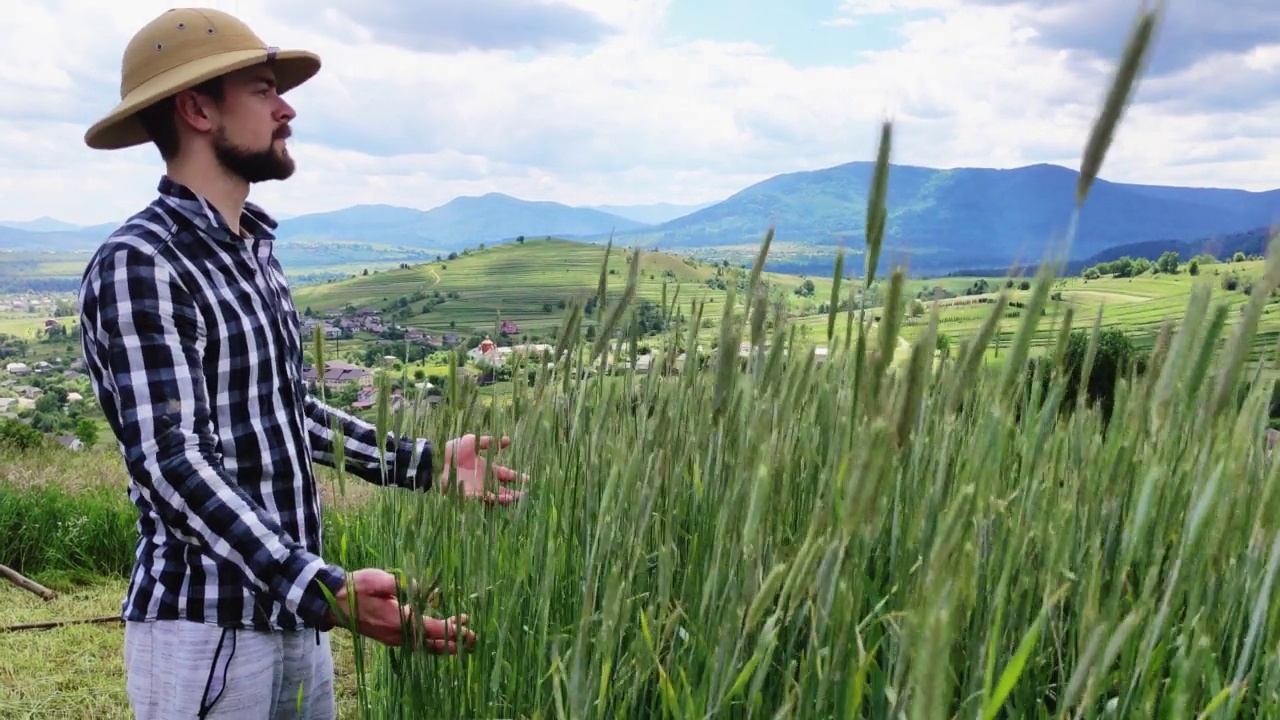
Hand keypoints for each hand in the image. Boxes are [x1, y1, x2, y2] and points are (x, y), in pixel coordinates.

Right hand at [326, 569, 474, 652]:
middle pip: (430, 644)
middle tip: (473, 638)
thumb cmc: (356, 588)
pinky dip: (431, 640)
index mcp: (396, 620)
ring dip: (444, 642)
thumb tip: (418, 586)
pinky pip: (416, 643)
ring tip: (462, 632)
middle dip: (453, 642)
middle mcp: (397, 634)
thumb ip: (398, 584)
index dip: (449, 630)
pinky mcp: (390, 636)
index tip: (467, 629)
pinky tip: (440, 633)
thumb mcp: (377, 580)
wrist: (334, 602)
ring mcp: (393, 638)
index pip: (429, 628)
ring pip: (424, 645)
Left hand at [439, 433, 528, 504]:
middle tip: (527, 490)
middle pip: (503, 486)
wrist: (439, 459)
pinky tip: (507, 498)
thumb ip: (489, 442)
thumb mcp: (473, 441)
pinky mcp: (472, 495)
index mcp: (485, 468)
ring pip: (497, 495)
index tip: (526, 478)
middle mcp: (484, 479)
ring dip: (509, 497)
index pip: (504, 473)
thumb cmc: (454, 450)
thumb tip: (507, 440)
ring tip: (521, 497)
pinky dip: (497, 499)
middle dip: (515, 489)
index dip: (514, 476)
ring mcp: (478, 488)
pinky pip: (487, 499)